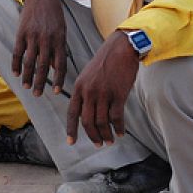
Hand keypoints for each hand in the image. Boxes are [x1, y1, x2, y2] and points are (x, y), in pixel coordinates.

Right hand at [13, 0, 66, 96]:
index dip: (59, 80)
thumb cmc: (54, 15)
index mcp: (59, 40)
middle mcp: (46, 39)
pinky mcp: (21, 33)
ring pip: (29, 61)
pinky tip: (15, 74)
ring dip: (28, 76)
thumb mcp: (61, 30)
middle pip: (43, 66)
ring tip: (27, 87)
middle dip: (41, 83)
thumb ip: (58, 49)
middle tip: (38, 94)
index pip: (60, 65)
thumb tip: (54, 68)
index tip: (57, 92)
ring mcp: (32, 36)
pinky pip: (17, 52)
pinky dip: (15, 64)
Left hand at [66, 31, 138, 146]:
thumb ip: (84, 92)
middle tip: (99, 144)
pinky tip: (121, 132)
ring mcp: (103, 93)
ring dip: (106, 135)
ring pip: (102, 122)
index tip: (71, 142)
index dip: (71, 129)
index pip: (72, 113)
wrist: (121, 48)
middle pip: (88, 122)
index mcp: (79, 87)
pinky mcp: (118, 94)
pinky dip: (118, 128)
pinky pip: (116, 117)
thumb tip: (85, 114)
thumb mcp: (88, 75)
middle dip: (93, 136)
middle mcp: (89, 92)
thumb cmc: (106, 62)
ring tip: (110, 140)